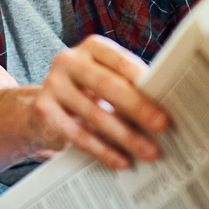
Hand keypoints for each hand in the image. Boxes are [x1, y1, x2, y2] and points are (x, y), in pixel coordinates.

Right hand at [29, 35, 169, 169]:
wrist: (44, 108)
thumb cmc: (87, 92)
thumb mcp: (104, 81)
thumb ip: (127, 85)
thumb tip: (163, 108)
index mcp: (90, 48)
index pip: (118, 59)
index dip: (140, 76)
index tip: (164, 92)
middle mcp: (68, 61)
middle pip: (107, 85)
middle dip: (138, 107)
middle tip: (162, 125)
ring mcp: (53, 85)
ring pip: (94, 114)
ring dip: (125, 136)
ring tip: (148, 151)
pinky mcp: (44, 111)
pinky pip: (78, 134)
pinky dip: (103, 150)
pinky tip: (121, 161)